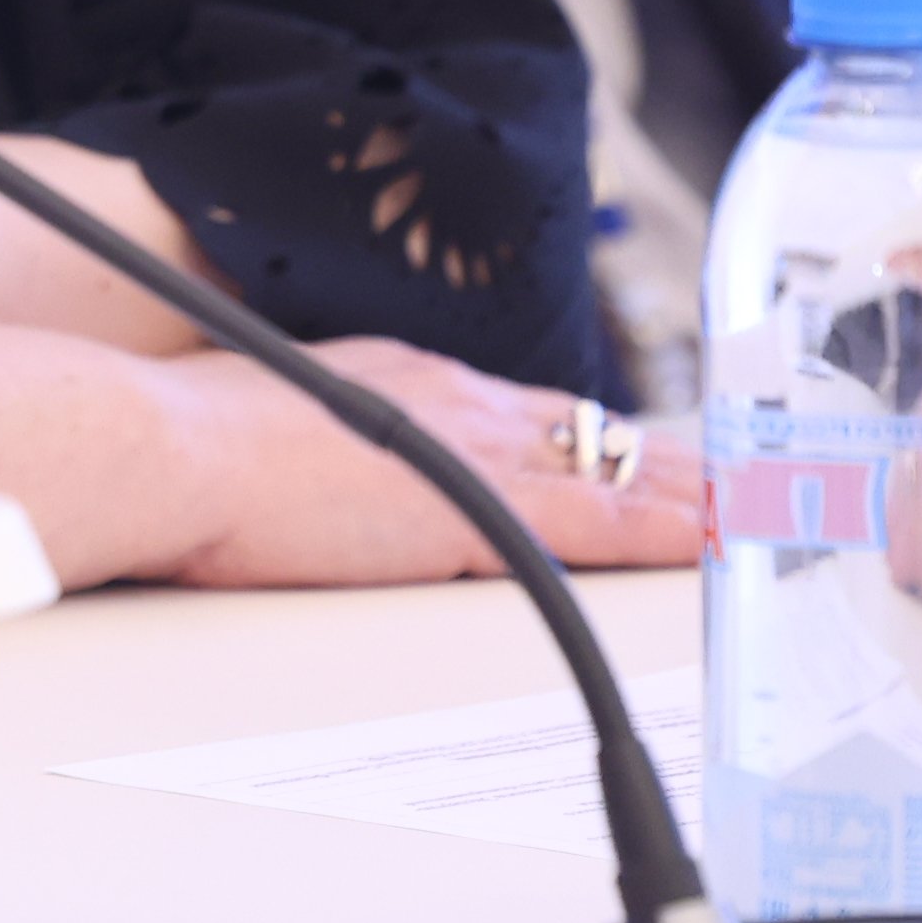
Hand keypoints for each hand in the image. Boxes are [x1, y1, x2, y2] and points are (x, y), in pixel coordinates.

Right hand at [149, 341, 705, 588]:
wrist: (163, 446)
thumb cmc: (177, 445)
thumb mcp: (252, 422)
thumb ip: (298, 440)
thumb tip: (282, 466)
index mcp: (396, 377)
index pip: (518, 407)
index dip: (584, 432)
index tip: (629, 446)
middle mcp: (449, 398)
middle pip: (584, 428)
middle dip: (662, 456)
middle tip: (734, 477)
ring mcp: (471, 450)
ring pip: (614, 468)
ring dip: (690, 493)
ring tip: (758, 510)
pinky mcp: (481, 511)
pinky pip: (605, 522)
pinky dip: (671, 533)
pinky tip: (716, 544)